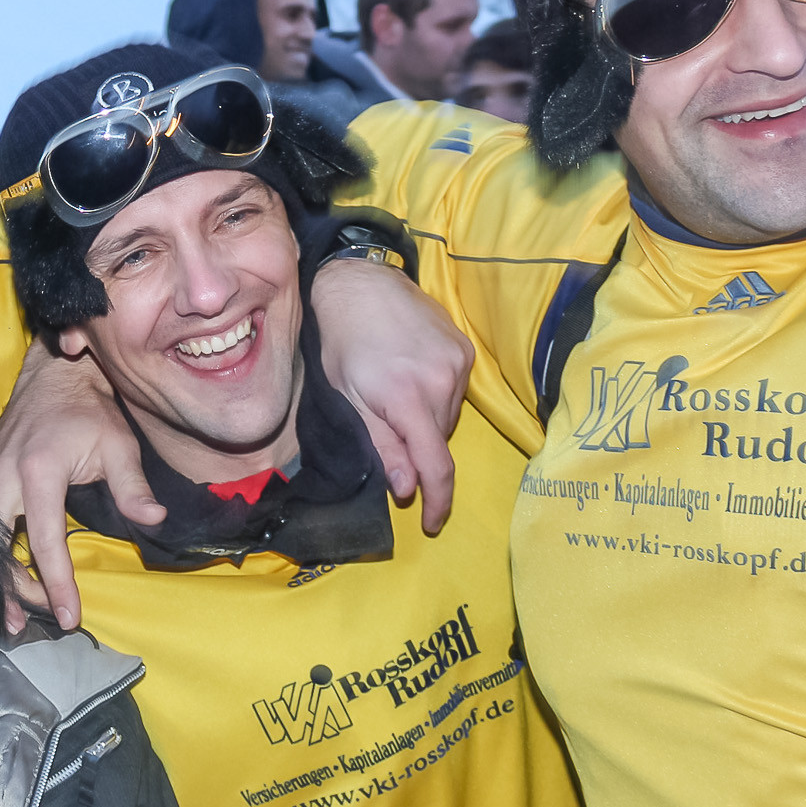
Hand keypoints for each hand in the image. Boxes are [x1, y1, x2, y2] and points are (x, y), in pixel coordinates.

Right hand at [0, 341, 163, 630]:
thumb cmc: (90, 411)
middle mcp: (2, 475)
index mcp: (39, 470)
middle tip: (31, 623)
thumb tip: (154, 521)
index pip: (45, 540)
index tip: (70, 617)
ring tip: (10, 615)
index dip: (56, 583)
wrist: (54, 376)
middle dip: (12, 591)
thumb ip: (133, 487)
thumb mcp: (119, 445)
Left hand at [310, 259, 471, 533]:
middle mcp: (442, 381)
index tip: (431, 523)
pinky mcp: (465, 350)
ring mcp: (459, 364)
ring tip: (394, 399)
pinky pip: (455, 393)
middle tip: (387, 434)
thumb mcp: (347, 399)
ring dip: (426, 425)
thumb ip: (381, 445)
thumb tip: (406, 489)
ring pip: (448, 419)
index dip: (437, 502)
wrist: (360, 283)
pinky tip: (410, 380)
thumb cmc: (340, 343)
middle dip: (419, 454)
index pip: (435, 466)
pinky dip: (435, 400)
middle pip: (439, 443)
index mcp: (408, 398)